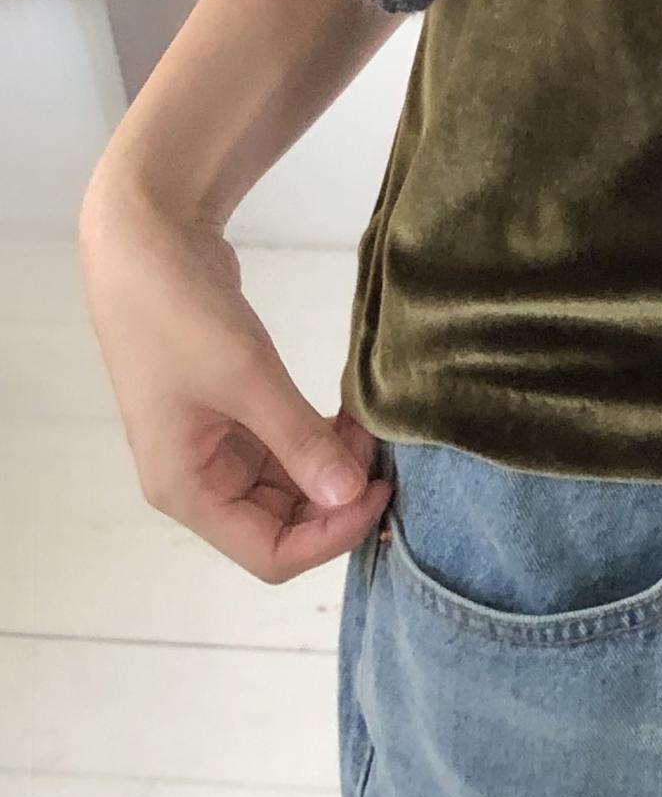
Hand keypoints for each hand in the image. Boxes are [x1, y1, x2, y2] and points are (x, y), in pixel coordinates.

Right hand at [76, 171, 390, 583]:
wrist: (145, 242)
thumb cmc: (180, 313)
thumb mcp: (248, 377)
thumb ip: (300, 442)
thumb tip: (350, 496)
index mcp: (184, 489)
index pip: (269, 554)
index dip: (331, 534)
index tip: (380, 490)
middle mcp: (195, 480)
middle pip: (281, 525)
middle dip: (336, 497)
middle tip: (382, 451)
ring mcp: (211, 447)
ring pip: (286, 486)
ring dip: (331, 467)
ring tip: (369, 427)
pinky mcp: (228, 413)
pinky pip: (282, 448)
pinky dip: (317, 439)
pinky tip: (348, 416)